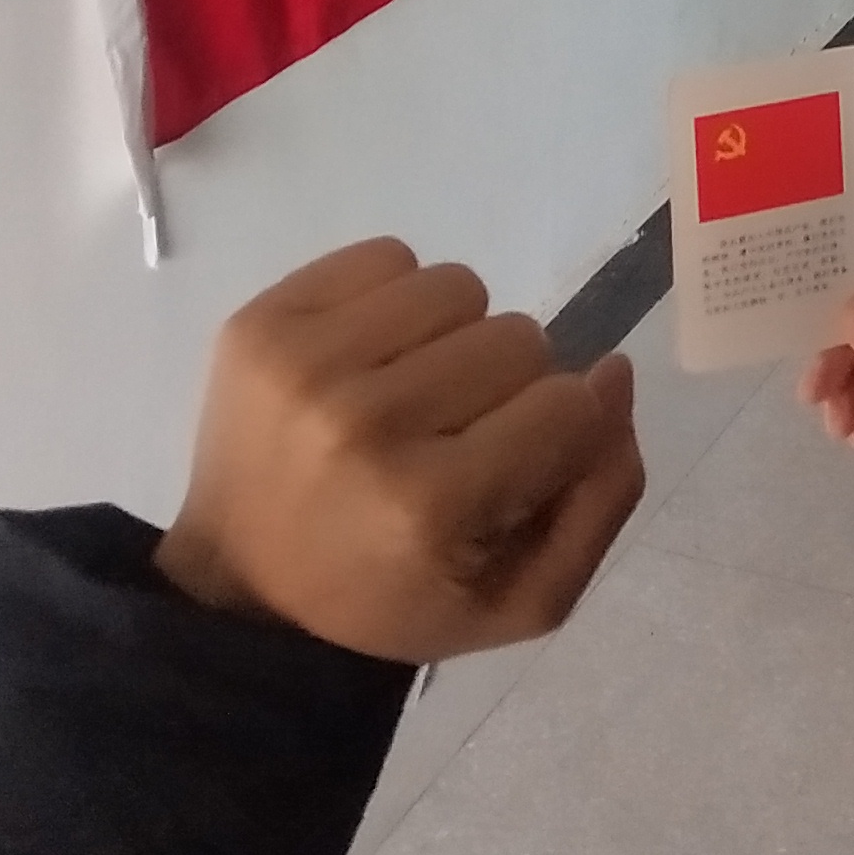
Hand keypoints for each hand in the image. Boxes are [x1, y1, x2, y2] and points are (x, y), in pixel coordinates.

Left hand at [154, 239, 646, 661]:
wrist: (240, 586)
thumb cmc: (393, 596)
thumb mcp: (523, 598)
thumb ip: (602, 496)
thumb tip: (613, 372)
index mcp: (431, 506)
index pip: (569, 405)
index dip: (560, 430)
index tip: (513, 465)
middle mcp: (365, 426)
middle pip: (520, 338)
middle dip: (508, 387)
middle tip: (456, 436)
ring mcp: (304, 366)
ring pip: (459, 287)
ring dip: (455, 336)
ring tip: (414, 392)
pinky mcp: (261, 322)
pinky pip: (386, 256)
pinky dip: (396, 300)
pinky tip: (370, 360)